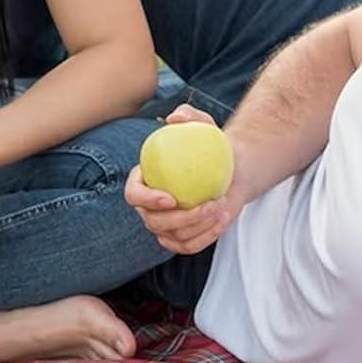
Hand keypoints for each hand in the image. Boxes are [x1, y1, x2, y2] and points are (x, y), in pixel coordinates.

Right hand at [126, 104, 242, 255]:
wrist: (227, 170)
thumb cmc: (209, 146)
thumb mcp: (203, 125)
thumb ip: (188, 117)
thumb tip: (174, 119)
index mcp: (143, 183)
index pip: (134, 195)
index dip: (146, 200)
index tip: (170, 198)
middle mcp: (148, 208)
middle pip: (153, 222)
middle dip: (180, 219)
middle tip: (207, 205)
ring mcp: (164, 226)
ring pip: (173, 236)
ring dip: (199, 226)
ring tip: (219, 207)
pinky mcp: (182, 238)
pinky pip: (189, 245)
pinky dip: (206, 236)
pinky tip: (221, 220)